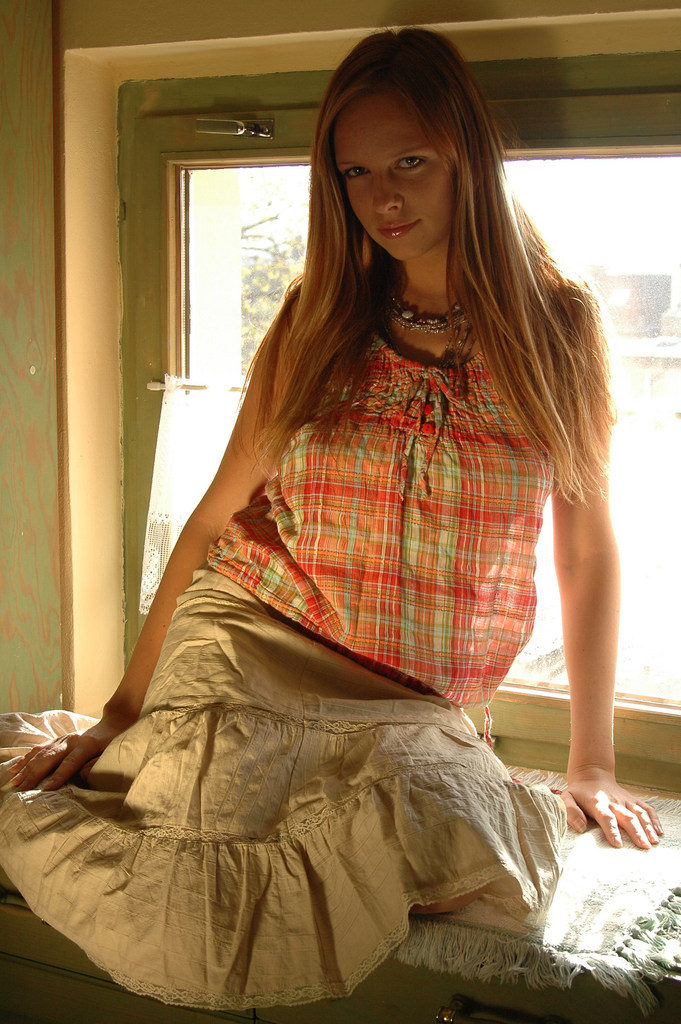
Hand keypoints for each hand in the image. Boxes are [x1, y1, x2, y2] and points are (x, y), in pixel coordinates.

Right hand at [8, 710, 135, 791]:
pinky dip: (27, 759)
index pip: (69, 763)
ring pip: (41, 753)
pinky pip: (39, 749)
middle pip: (50, 758)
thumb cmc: (114, 742)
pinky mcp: (59, 739)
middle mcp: (71, 740)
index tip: (47, 789)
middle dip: (35, 774)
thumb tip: (82, 774)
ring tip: (16, 781)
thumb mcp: (112, 753)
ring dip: (27, 768)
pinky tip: (16, 768)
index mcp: (86, 745)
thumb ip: (98, 764)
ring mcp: (63, 738)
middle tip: (23, 789)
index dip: (58, 776)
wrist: (114, 723)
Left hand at [561, 767, 662, 849]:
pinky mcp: (632, 800)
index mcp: (597, 802)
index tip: (618, 844)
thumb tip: (580, 827)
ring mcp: (625, 800)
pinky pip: (646, 808)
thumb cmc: (578, 792)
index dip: (612, 830)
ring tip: (653, 842)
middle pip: (626, 816)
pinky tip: (658, 832)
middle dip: (636, 832)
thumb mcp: (566, 798)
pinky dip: (653, 819)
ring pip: (639, 812)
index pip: (606, 817)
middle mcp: (613, 801)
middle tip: (643, 847)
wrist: (591, 774)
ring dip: (647, 827)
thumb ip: (570, 811)